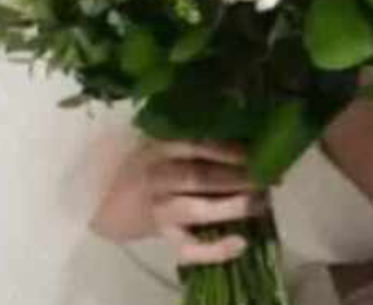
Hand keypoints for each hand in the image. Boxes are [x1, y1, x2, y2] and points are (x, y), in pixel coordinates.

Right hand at [90, 141, 266, 264]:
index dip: (231, 150)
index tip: (261, 151)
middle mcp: (158, 176)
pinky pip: (188, 247)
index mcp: (159, 147)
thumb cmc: (141, 161)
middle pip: (202, 177)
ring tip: (262, 202)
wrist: (100, 196)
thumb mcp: (158, 139)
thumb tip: (241, 123)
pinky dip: (214, 249)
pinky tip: (239, 243)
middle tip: (272, 176)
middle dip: (240, 177)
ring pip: (198, 209)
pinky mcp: (162, 234)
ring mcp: (160, 208)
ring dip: (233, 206)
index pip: (198, 145)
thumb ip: (188, 134)